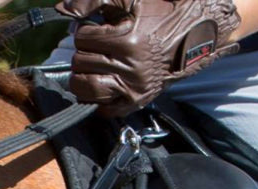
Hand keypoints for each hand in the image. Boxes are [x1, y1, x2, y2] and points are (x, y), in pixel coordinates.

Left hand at [56, 0, 240, 116]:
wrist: (194, 37)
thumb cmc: (161, 16)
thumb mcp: (133, 0)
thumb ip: (96, 0)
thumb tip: (63, 8)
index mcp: (129, 39)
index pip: (83, 37)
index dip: (86, 30)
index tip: (99, 29)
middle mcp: (130, 67)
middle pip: (81, 61)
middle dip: (85, 51)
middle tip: (99, 46)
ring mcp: (132, 88)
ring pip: (84, 87)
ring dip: (83, 75)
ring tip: (95, 64)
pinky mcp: (134, 102)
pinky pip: (101, 108)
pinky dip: (97, 97)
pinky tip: (105, 81)